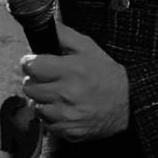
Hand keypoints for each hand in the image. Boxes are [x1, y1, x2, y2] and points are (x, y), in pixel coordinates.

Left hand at [20, 23, 128, 142]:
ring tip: (55, 95)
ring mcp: (66, 115)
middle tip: (46, 79)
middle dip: (34, 81)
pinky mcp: (68, 131)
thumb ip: (63, 35)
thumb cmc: (107, 74)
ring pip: (35, 106)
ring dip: (41, 100)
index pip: (31, 66)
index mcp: (70, 70)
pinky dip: (50, 116)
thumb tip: (44, 27)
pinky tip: (62, 109)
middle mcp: (66, 94)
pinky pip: (46, 124)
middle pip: (28, 87)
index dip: (30, 62)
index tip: (36, 63)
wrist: (129, 104)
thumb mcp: (89, 48)